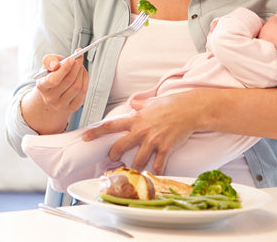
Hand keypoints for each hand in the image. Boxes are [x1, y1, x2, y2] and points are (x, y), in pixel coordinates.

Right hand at [35, 52, 88, 117]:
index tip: (72, 58)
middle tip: (79, 57)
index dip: (65, 68)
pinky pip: (83, 92)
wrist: (52, 92)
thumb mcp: (46, 65)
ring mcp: (61, 105)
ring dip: (81, 73)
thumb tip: (56, 64)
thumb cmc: (51, 75)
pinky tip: (82, 74)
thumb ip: (49, 60)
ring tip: (80, 66)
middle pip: (69, 81)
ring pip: (77, 86)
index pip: (54, 80)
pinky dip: (85, 80)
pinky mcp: (72, 107)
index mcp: (41, 87)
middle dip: (76, 67)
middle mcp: (50, 98)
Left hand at [82, 91, 200, 173]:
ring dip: (133, 168)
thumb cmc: (172, 104)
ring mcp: (153, 141)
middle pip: (120, 146)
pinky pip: (158, 165)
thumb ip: (140, 104)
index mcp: (136, 119)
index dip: (95, 132)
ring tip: (132, 171)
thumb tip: (132, 103)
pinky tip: (154, 175)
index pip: (110, 125)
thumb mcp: (152, 102)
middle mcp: (141, 131)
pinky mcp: (165, 148)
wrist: (191, 109)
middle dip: (113, 155)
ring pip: (137, 160)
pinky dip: (155, 172)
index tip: (85, 137)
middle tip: (112, 159)